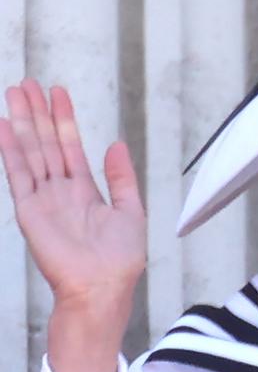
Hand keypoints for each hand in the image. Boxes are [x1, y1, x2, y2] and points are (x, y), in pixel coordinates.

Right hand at [0, 79, 146, 310]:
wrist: (101, 287)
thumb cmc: (119, 262)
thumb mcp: (131, 213)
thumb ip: (122, 179)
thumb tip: (117, 146)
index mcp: (85, 194)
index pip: (71, 147)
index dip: (64, 119)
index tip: (58, 93)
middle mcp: (61, 193)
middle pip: (46, 143)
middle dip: (37, 113)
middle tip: (28, 83)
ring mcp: (44, 200)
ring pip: (31, 151)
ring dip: (22, 121)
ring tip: (15, 91)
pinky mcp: (29, 210)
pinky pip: (17, 173)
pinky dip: (10, 149)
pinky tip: (3, 125)